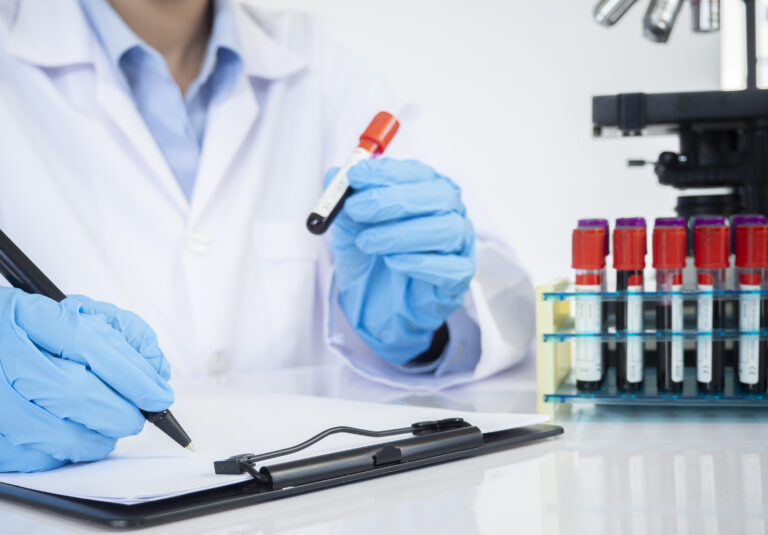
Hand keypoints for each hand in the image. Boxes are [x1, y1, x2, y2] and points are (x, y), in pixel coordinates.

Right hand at [0, 288, 172, 471]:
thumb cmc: (39, 330)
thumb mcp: (82, 312)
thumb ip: (126, 333)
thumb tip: (156, 371)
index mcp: (27, 315)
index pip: (88, 344)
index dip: (131, 375)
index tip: (159, 395)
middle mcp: (2, 353)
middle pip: (72, 392)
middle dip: (119, 412)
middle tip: (139, 417)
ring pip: (52, 431)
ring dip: (96, 438)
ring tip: (112, 429)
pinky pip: (31, 456)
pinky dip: (66, 454)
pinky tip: (78, 437)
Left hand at [328, 158, 474, 363]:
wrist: (377, 303)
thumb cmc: (371, 257)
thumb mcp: (349, 229)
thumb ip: (344, 203)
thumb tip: (333, 176)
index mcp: (426, 190)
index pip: (416, 172)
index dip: (386, 172)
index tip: (355, 177)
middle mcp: (449, 212)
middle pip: (439, 196)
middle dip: (393, 200)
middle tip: (357, 209)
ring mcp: (459, 244)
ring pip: (448, 229)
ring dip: (402, 234)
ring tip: (367, 242)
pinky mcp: (459, 276)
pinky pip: (451, 268)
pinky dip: (420, 264)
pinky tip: (393, 263)